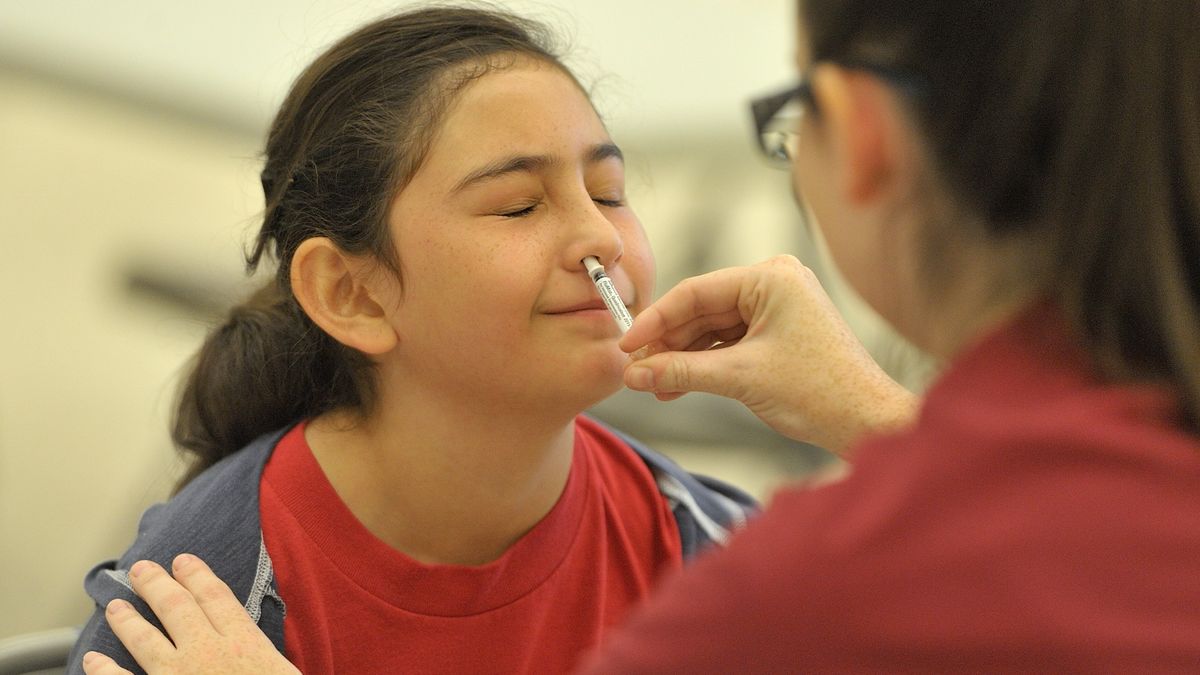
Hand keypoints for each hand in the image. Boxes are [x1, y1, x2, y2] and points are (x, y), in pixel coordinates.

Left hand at [81, 554, 299, 674]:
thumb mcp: (285, 672)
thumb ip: (267, 656)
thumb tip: (255, 646)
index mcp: (243, 643)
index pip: (216, 598)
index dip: (197, 576)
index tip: (183, 561)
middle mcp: (206, 652)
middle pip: (177, 608)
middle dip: (156, 584)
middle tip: (141, 569)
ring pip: (145, 640)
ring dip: (127, 620)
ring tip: (115, 605)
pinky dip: (104, 671)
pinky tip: (91, 660)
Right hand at [620, 255, 917, 454]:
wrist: (868, 422)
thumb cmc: (821, 392)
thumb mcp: (740, 379)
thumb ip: (681, 372)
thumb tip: (634, 375)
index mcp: (772, 277)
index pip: (696, 292)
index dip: (655, 320)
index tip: (626, 344)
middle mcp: (776, 283)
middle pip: (702, 309)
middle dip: (668, 343)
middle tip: (636, 371)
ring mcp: (779, 307)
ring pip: (713, 328)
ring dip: (684, 357)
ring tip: (654, 385)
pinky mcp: (780, 332)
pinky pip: (730, 341)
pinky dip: (705, 363)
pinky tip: (679, 385)